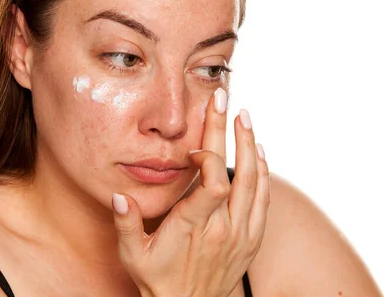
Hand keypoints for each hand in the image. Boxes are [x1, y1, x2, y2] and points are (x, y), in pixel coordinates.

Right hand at [111, 88, 270, 296]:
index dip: (209, 158)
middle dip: (231, 133)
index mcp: (195, 227)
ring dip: (251, 146)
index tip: (195, 149)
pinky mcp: (251, 238)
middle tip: (226, 103)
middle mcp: (224, 228)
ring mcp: (241, 233)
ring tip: (244, 120)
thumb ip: (126, 224)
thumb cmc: (159, 279)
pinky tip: (259, 153)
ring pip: (255, 182)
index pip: (214, 184)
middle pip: (237, 173)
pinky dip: (263, 173)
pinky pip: (264, 199)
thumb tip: (119, 196)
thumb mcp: (133, 255)